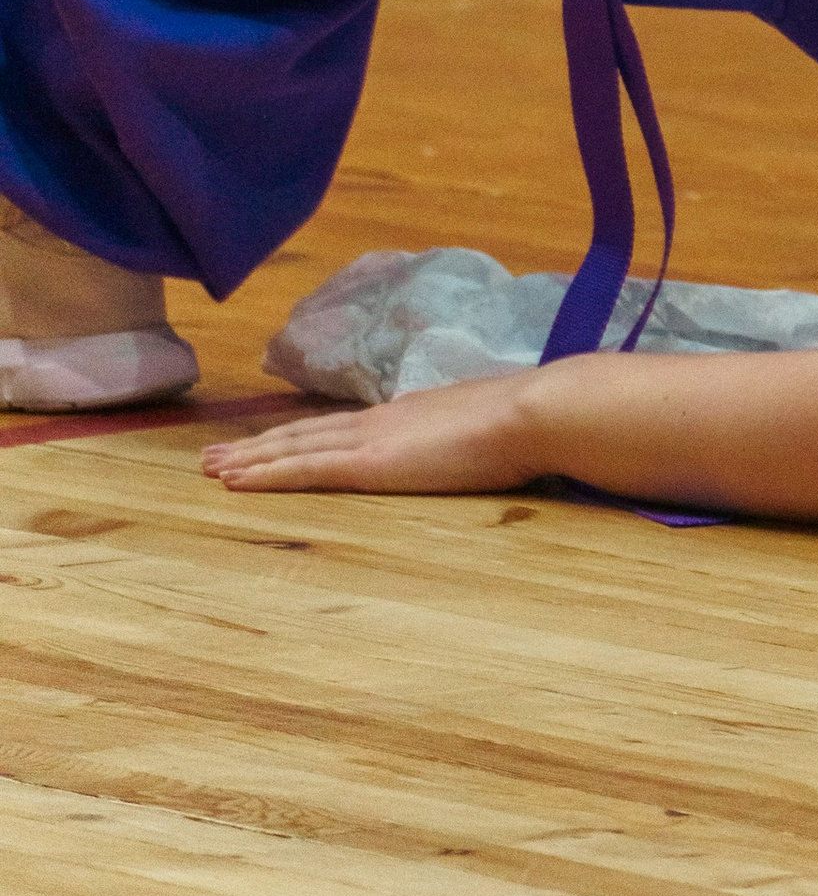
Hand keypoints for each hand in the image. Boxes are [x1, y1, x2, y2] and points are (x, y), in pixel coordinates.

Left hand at [203, 373, 540, 496]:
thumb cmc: (524, 425)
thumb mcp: (489, 429)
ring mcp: (369, 439)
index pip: (340, 427)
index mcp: (407, 414)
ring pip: (291, 448)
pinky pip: (302, 469)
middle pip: (303, 433)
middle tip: (212, 455)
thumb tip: (472, 444)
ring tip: (209, 467)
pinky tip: (234, 482)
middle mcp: (378, 420)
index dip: (301, 434)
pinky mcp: (367, 463)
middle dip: (257, 444)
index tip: (270, 441)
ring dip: (248, 458)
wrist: (530, 413)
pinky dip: (264, 474)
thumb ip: (468, 438)